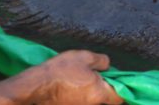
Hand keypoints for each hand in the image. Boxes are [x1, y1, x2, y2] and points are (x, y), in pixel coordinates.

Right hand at [0, 50, 123, 104]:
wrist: (34, 86)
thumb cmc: (61, 70)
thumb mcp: (85, 57)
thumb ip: (102, 61)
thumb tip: (108, 66)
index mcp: (99, 93)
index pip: (120, 97)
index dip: (125, 89)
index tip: (124, 81)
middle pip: (107, 99)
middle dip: (108, 89)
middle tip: (104, 76)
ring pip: (93, 100)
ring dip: (94, 91)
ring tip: (86, 78)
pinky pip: (81, 101)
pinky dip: (82, 94)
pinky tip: (75, 84)